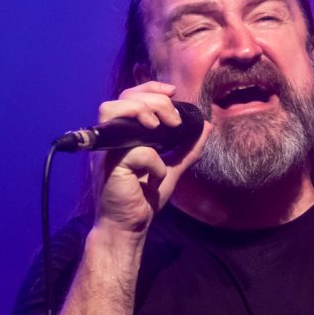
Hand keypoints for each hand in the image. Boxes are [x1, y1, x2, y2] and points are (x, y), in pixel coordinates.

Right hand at [93, 81, 210, 235]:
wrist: (131, 227)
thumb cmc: (144, 199)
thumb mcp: (172, 169)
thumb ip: (188, 148)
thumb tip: (206, 126)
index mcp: (123, 135)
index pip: (130, 96)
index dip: (150, 87)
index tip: (173, 90)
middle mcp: (111, 138)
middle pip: (124, 98)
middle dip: (154, 100)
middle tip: (174, 120)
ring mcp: (107, 151)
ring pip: (114, 110)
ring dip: (142, 111)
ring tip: (160, 127)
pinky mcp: (111, 166)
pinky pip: (135, 152)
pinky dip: (153, 161)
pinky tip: (156, 176)